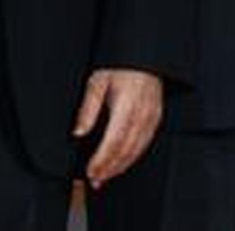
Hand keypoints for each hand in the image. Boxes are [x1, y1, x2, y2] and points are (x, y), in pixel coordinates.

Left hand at [74, 68, 162, 189]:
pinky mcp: (156, 118)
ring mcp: (151, 117)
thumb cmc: (120, 65)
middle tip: (95, 180)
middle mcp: (141, 115)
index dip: (101, 160)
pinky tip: (122, 162)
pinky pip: (146, 143)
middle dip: (109, 168)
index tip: (89, 171)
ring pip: (137, 150)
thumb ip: (87, 109)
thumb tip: (78, 132)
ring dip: (121, 166)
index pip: (113, 142)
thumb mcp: (97, 82)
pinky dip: (133, 157)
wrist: (143, 55)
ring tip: (106, 176)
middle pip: (125, 150)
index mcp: (126, 106)